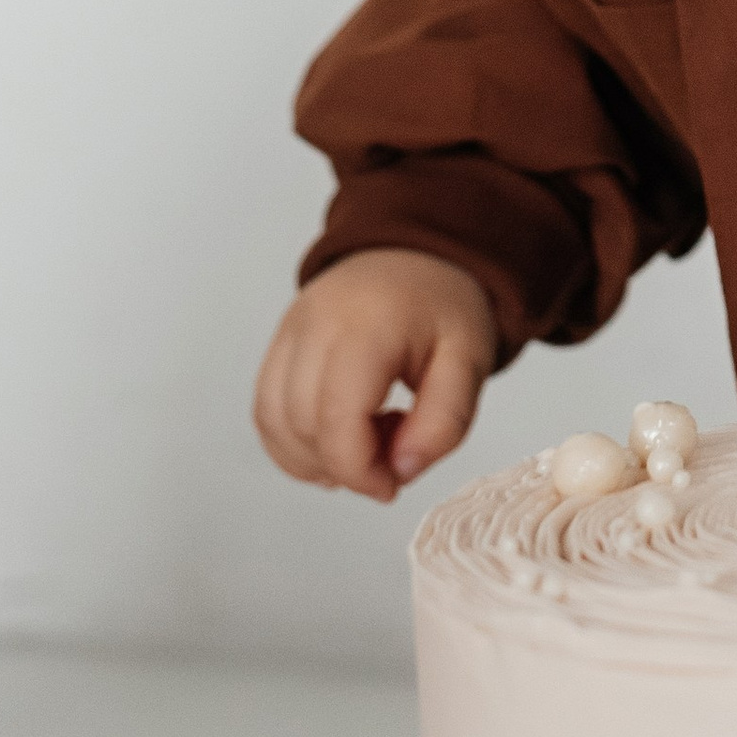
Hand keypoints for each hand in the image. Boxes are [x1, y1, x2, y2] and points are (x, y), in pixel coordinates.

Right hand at [253, 248, 495, 500]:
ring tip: (367, 440)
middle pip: (301, 424)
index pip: (336, 418)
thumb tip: (401, 471)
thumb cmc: (443, 306)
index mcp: (367, 325)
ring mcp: (290, 330)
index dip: (359, 471)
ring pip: (273, 420)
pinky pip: (266, 408)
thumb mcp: (471, 360)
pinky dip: (292, 442)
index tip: (391, 485)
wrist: (417, 252)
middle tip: (391, 453)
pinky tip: (334, 441)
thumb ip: (444, 422)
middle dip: (343, 465)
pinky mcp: (279, 342)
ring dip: (313, 457)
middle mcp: (315, 324)